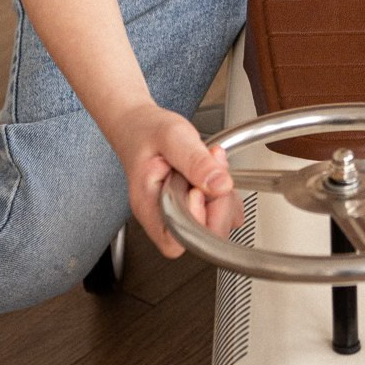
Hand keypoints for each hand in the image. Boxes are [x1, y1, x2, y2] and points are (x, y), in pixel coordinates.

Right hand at [111, 102, 241, 258]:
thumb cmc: (146, 131)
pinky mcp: (193, 208)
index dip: (196, 219)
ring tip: (211, 165)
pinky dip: (225, 193)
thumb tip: (220, 185)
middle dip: (218, 203)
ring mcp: (179, 214)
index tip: (198, 189)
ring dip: (224, 195)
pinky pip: (219, 213)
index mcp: (149, 206)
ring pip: (215, 226)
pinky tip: (214, 172)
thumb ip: (195, 161)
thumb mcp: (172, 136)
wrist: (139, 126)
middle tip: (213, 170)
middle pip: (201, 236)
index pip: (177, 238)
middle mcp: (163, 217)